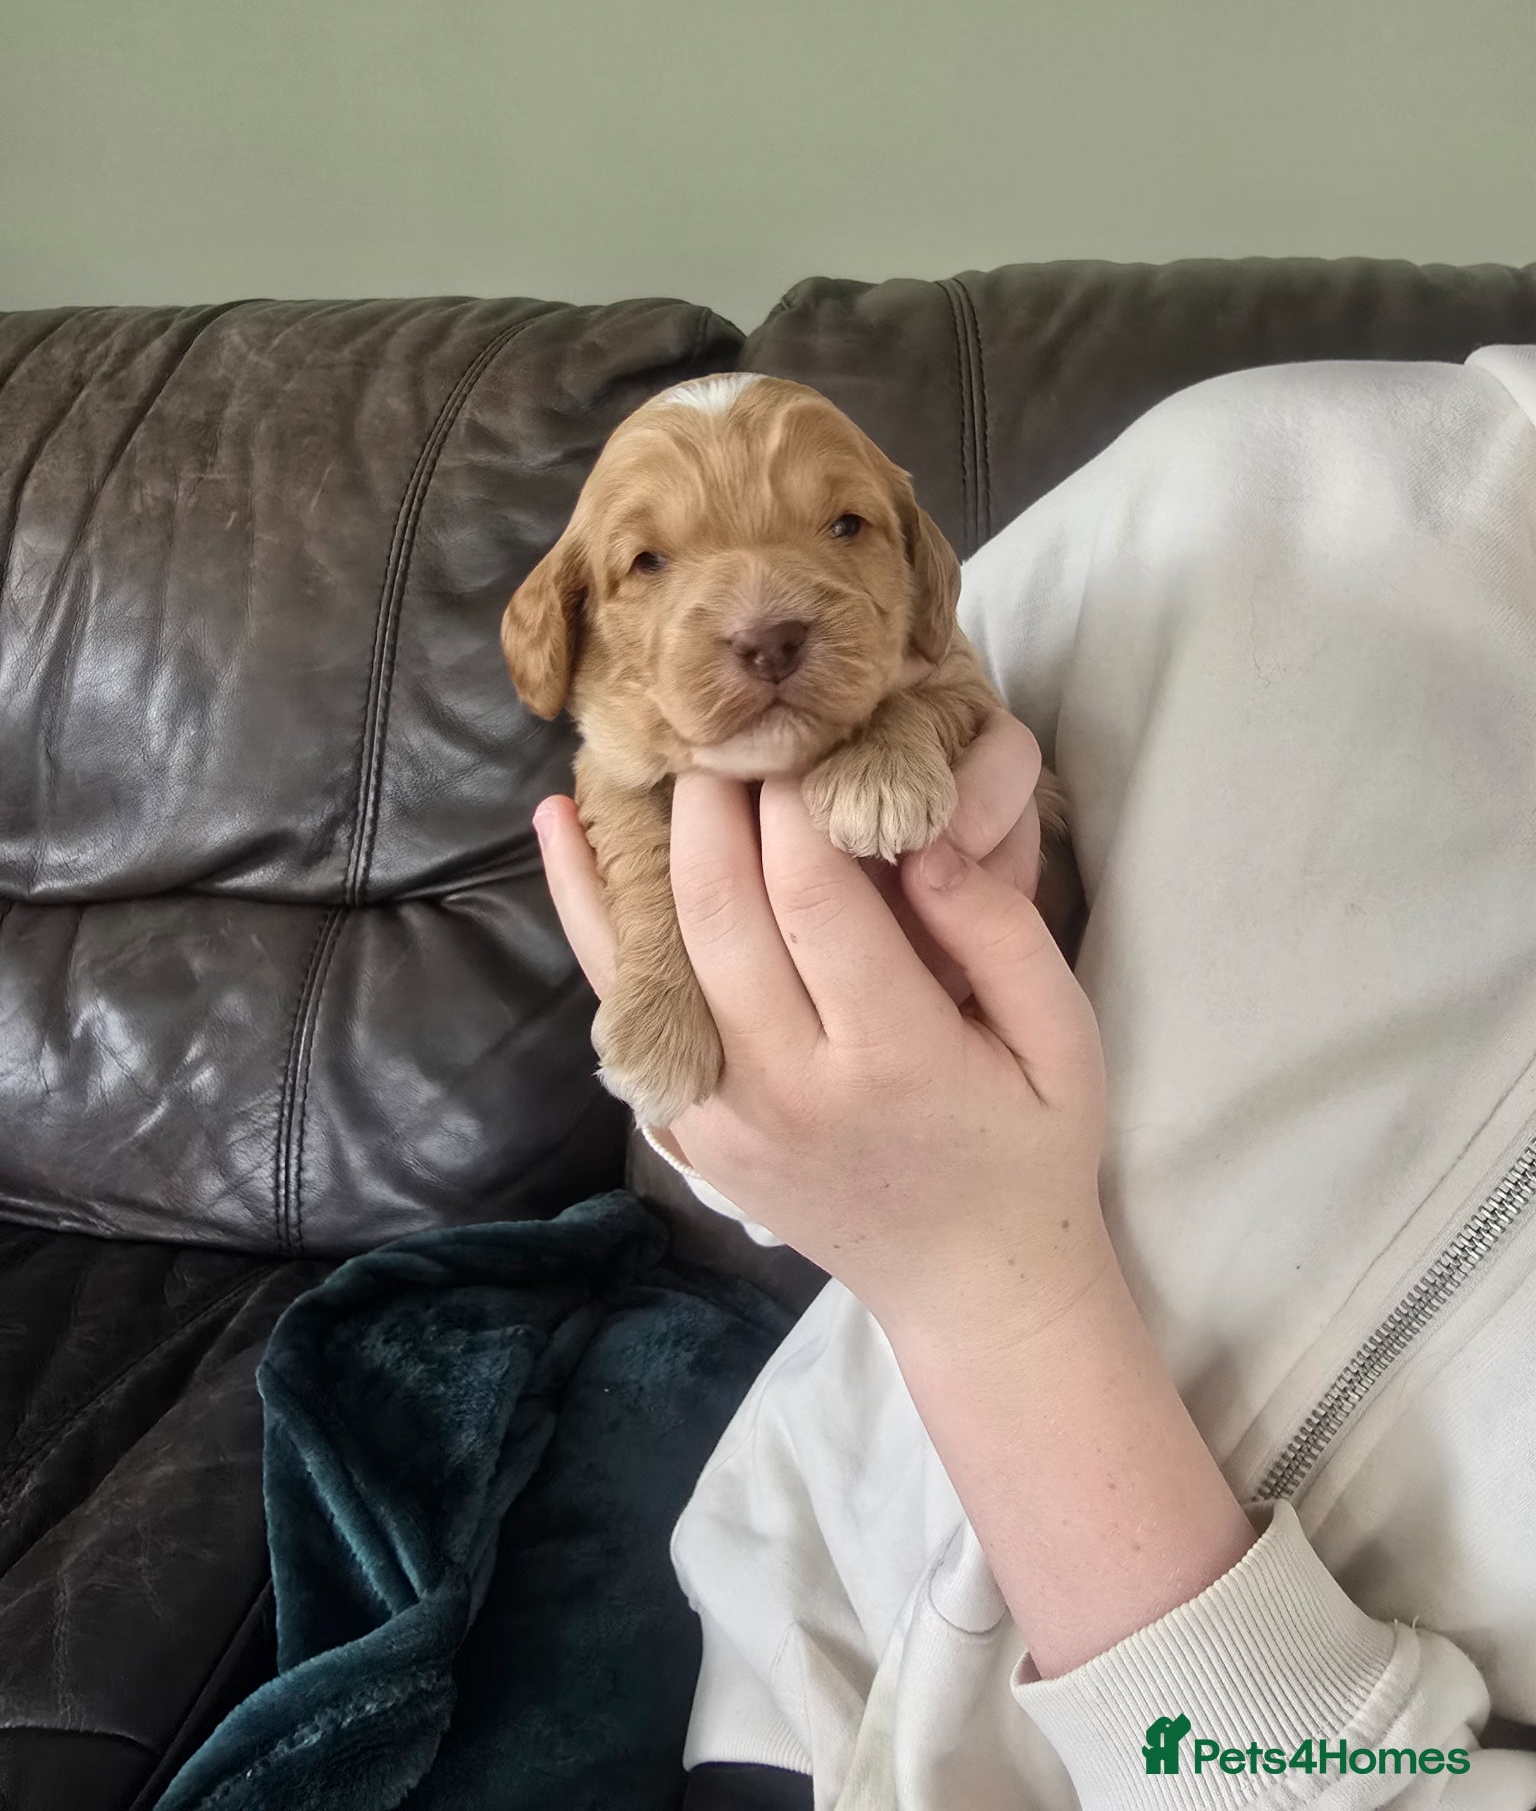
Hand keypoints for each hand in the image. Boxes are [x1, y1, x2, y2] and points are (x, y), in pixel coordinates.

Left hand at [535, 712, 1108, 1338]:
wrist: (972, 1287)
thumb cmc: (1031, 1148)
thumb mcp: (1063, 1040)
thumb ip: (1001, 931)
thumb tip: (919, 838)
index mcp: (892, 1058)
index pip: (815, 895)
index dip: (796, 799)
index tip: (802, 730)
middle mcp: (787, 1090)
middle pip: (719, 910)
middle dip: (716, 798)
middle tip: (728, 718)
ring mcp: (721, 1120)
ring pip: (646, 953)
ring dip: (635, 837)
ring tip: (638, 740)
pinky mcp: (687, 1134)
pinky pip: (622, 1010)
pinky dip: (587, 916)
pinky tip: (561, 831)